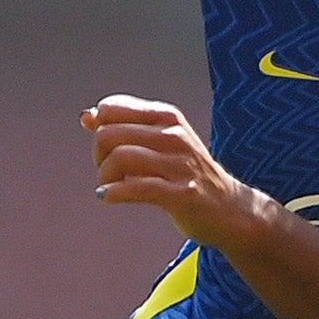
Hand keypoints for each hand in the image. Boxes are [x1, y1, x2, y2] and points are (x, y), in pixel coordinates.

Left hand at [86, 97, 272, 247]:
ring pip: (120, 158)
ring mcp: (181, 165)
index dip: (99, 130)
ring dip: (105, 177)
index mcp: (167, 117)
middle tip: (108, 173)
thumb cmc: (188, 175)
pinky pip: (136, 188)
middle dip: (98, 156)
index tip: (108, 150)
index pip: (111, 108)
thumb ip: (124, 127)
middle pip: (109, 134)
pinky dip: (114, 193)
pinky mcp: (182, 194)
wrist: (231, 210)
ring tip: (110, 187)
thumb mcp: (159, 143)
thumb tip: (87, 117)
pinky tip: (108, 198)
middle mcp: (175, 135)